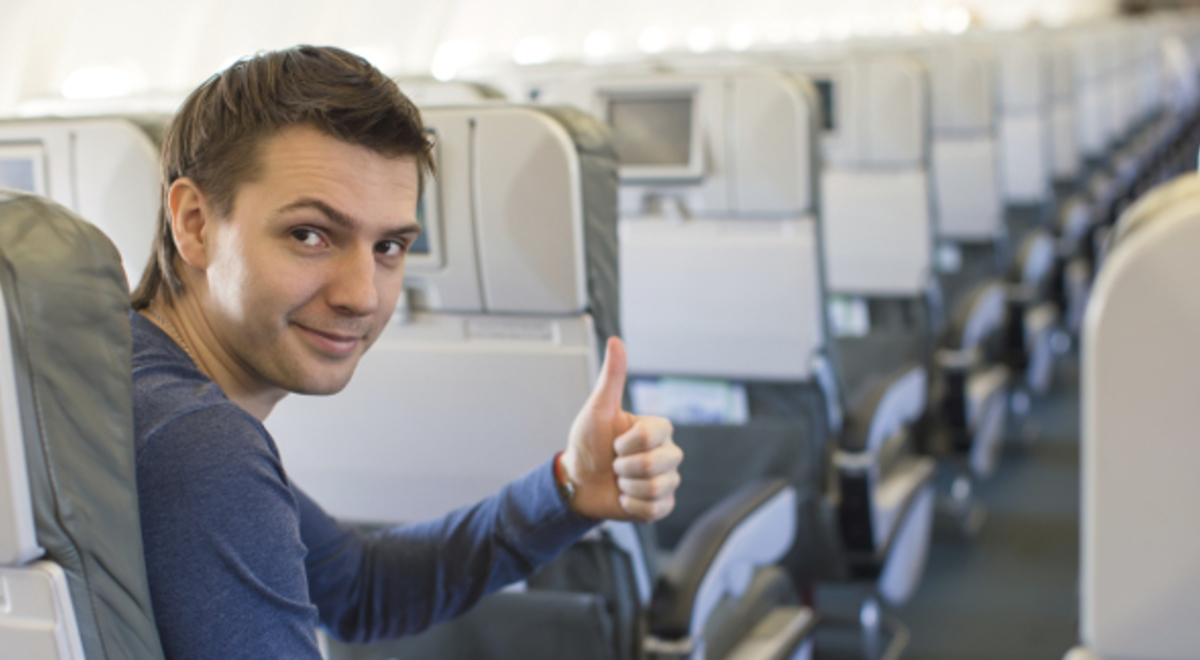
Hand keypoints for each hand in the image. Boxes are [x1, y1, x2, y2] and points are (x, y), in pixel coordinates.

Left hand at [560, 337, 682, 521]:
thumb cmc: (588, 443)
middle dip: (625, 466)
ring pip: (657, 487)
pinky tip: (623, 496)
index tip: (614, 443)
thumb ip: (612, 378)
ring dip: (626, 486)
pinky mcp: (662, 505)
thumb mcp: (597, 409)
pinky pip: (656, 509)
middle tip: (614, 463)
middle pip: (658, 463)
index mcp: (657, 429)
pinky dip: (632, 505)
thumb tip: (616, 341)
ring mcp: (667, 480)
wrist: (578, 480)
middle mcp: (667, 453)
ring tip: (618, 479)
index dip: (628, 443)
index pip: (655, 434)